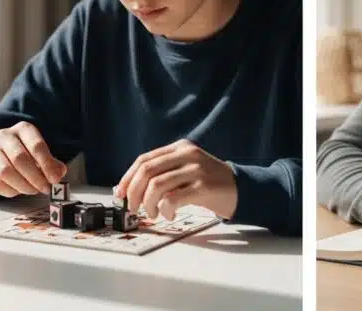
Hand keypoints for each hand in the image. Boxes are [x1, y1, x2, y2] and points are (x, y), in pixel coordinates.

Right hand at [0, 121, 66, 196]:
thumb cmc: (27, 153)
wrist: (4, 153)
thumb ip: (52, 164)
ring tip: (33, 190)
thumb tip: (58, 173)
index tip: (54, 179)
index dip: (47, 164)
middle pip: (19, 158)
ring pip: (5, 171)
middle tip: (45, 188)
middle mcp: (5, 136)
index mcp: (23, 129)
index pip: (36, 145)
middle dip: (35, 177)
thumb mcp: (42, 154)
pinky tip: (19, 191)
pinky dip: (10, 190)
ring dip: (23, 185)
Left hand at [114, 139, 236, 220]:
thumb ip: (163, 173)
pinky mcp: (204, 187)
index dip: (128, 178)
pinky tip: (169, 215)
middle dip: (134, 192)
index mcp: (179, 148)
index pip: (144, 159)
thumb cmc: (208, 183)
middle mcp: (187, 154)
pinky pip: (173, 198)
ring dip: (149, 204)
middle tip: (132, 208)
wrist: (241, 188)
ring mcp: (196, 169)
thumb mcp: (186, 169)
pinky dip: (165, 209)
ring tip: (153, 213)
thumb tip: (129, 190)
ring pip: (157, 185)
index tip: (120, 194)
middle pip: (147, 171)